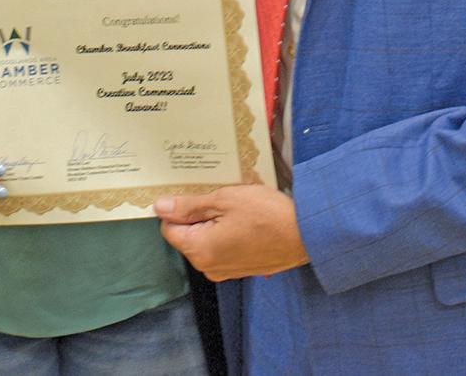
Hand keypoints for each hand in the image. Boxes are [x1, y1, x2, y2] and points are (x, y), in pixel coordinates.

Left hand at [154, 183, 308, 280]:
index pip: (169, 229)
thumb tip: (159, 207)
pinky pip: (222, 249)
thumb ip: (189, 206)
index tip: (192, 193)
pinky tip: (243, 219)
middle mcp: (208, 267)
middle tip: (217, 195)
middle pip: (187, 236)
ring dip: (212, 223)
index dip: (176, 209)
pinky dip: (226, 233)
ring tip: (232, 205)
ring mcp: (225, 271)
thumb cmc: (265, 213)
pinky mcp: (241, 269)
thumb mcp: (224, 199)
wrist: (305, 235)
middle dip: (196, 215)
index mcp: (200, 250)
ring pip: (205, 241)